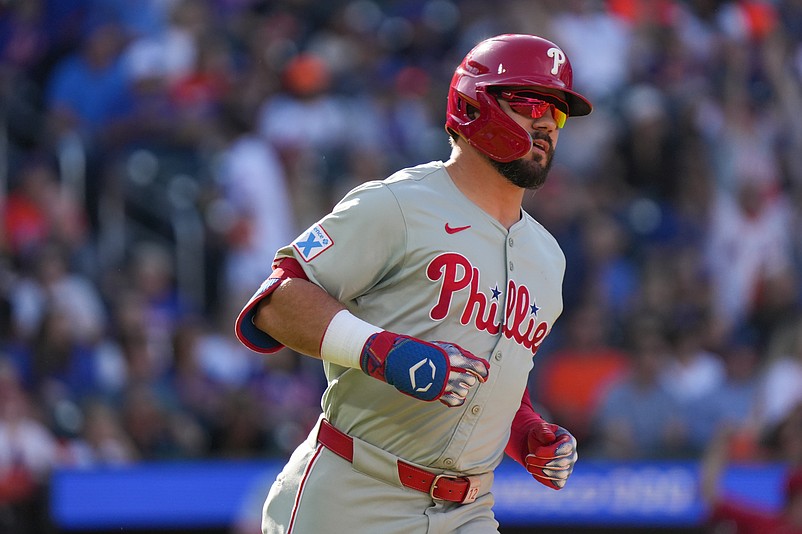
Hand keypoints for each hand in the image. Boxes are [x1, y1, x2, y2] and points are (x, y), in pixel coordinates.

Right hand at [360, 332, 488, 406]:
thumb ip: (463, 355)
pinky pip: (455, 402)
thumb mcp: (443, 347)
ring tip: (454, 383)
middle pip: (470, 380)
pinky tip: (455, 394)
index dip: (482, 371)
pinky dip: (458, 399)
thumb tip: (483, 365)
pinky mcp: (435, 394)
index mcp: (451, 357)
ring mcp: (441, 384)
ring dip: (462, 388)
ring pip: (463, 392)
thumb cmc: (425, 352)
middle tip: (463, 375)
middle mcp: (448, 371)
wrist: (401, 360)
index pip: (475, 366)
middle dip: (469, 379)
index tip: (483, 375)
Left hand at [524, 420, 576, 489]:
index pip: (565, 450)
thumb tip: (550, 438)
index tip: (537, 451)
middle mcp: (572, 456)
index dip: (550, 452)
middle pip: (561, 464)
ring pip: (559, 475)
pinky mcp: (562, 479)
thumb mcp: (540, 428)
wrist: (536, 445)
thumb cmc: (540, 435)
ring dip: (541, 471)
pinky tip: (534, 471)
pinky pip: (557, 484)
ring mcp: (568, 469)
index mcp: (569, 441)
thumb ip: (544, 431)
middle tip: (528, 458)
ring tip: (528, 465)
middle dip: (541, 462)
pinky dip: (544, 479)